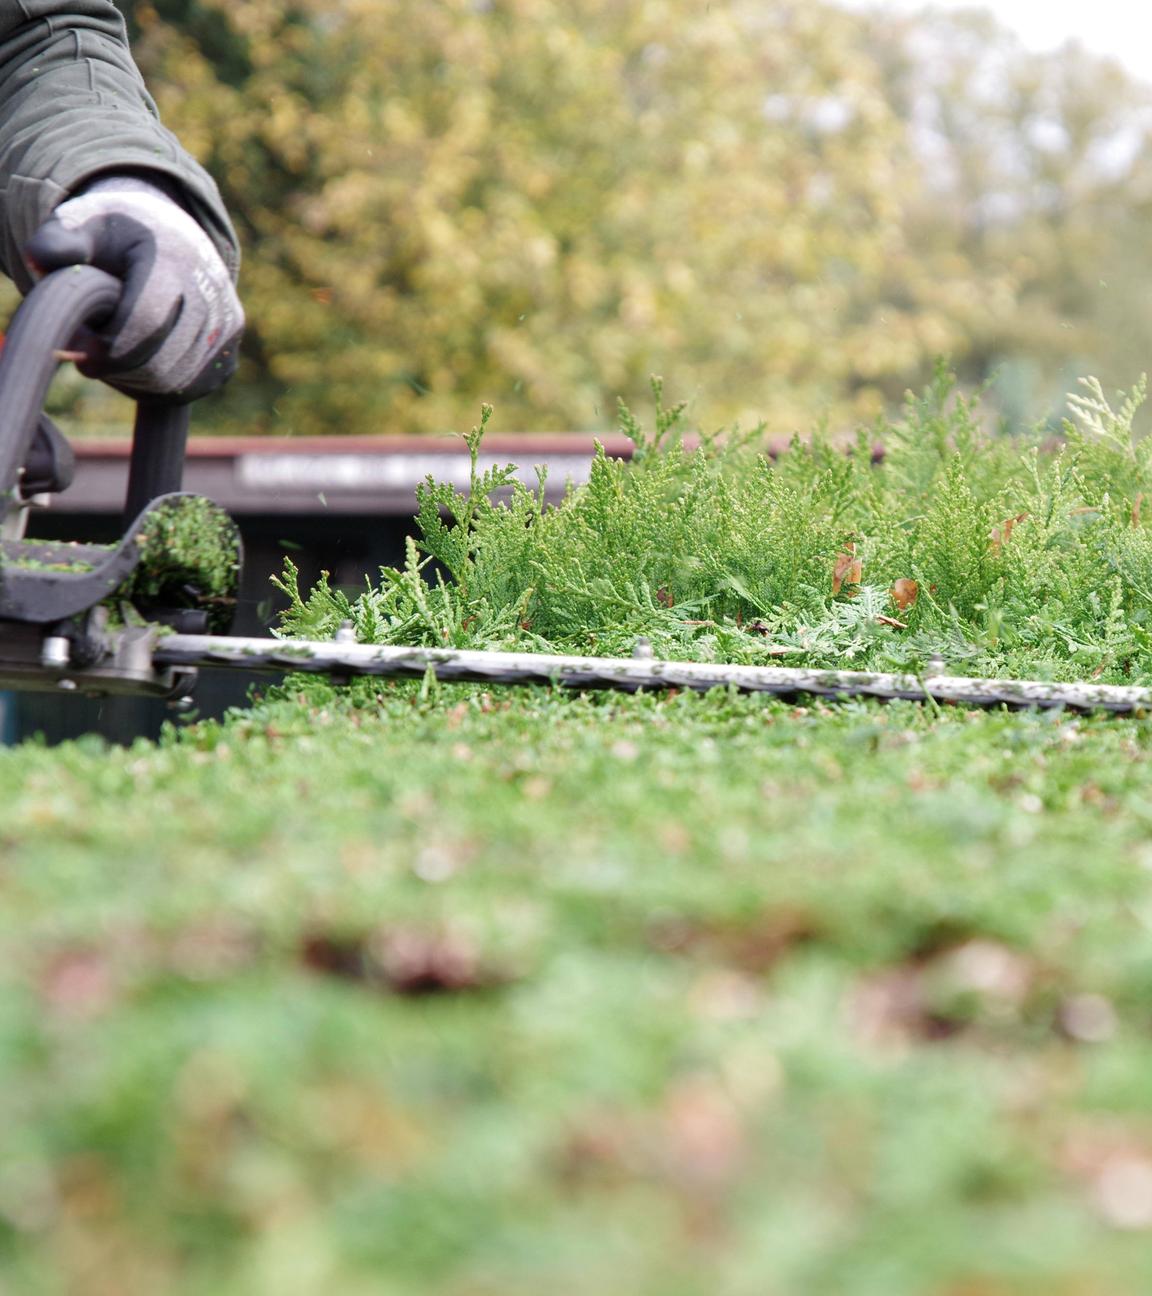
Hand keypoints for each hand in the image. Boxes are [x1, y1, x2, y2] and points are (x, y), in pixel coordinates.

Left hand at [24, 176, 243, 402]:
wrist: (173, 235)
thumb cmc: (119, 236)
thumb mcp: (82, 226)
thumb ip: (57, 242)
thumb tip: (42, 261)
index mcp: (174, 258)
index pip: (146, 323)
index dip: (109, 350)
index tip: (80, 354)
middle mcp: (211, 293)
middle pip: (161, 363)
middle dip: (118, 369)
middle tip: (89, 356)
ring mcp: (226, 324)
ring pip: (176, 383)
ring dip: (135, 380)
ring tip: (112, 355)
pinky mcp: (229, 351)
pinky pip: (191, 389)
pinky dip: (158, 388)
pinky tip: (137, 364)